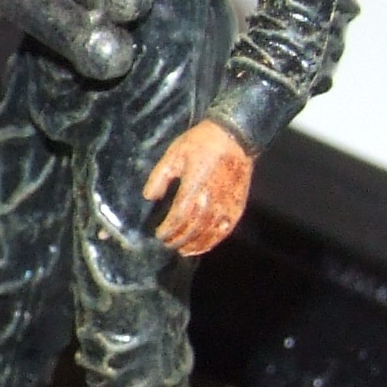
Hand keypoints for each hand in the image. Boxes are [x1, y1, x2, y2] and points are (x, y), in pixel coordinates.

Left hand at [144, 119, 253, 256]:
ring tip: (181, 249)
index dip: (168, 230)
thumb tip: (149, 197)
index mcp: (194, 188)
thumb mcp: (174, 155)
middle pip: (191, 229)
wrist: (234, 136)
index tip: (159, 234)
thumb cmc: (201, 143)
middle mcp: (211, 200)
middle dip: (177, 239)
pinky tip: (202, 246)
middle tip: (167, 243)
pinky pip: (225, 230)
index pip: (178, 218)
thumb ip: (159, 178)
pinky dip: (212, 241)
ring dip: (193, 244)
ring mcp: (226, 204)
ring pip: (208, 233)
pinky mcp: (237, 205)